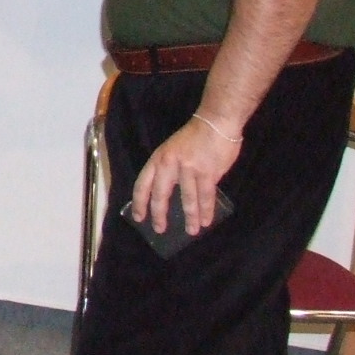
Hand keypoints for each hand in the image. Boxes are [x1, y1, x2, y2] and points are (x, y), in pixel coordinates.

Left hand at [129, 116, 240, 238]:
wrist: (215, 123)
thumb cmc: (194, 137)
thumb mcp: (172, 150)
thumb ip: (169, 170)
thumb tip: (168, 195)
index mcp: (158, 158)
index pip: (143, 184)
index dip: (139, 202)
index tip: (139, 217)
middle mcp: (170, 164)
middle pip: (160, 194)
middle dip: (159, 214)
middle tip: (160, 229)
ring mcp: (189, 168)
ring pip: (187, 199)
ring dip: (190, 217)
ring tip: (191, 231)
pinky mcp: (207, 172)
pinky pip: (205, 196)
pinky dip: (206, 210)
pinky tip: (206, 220)